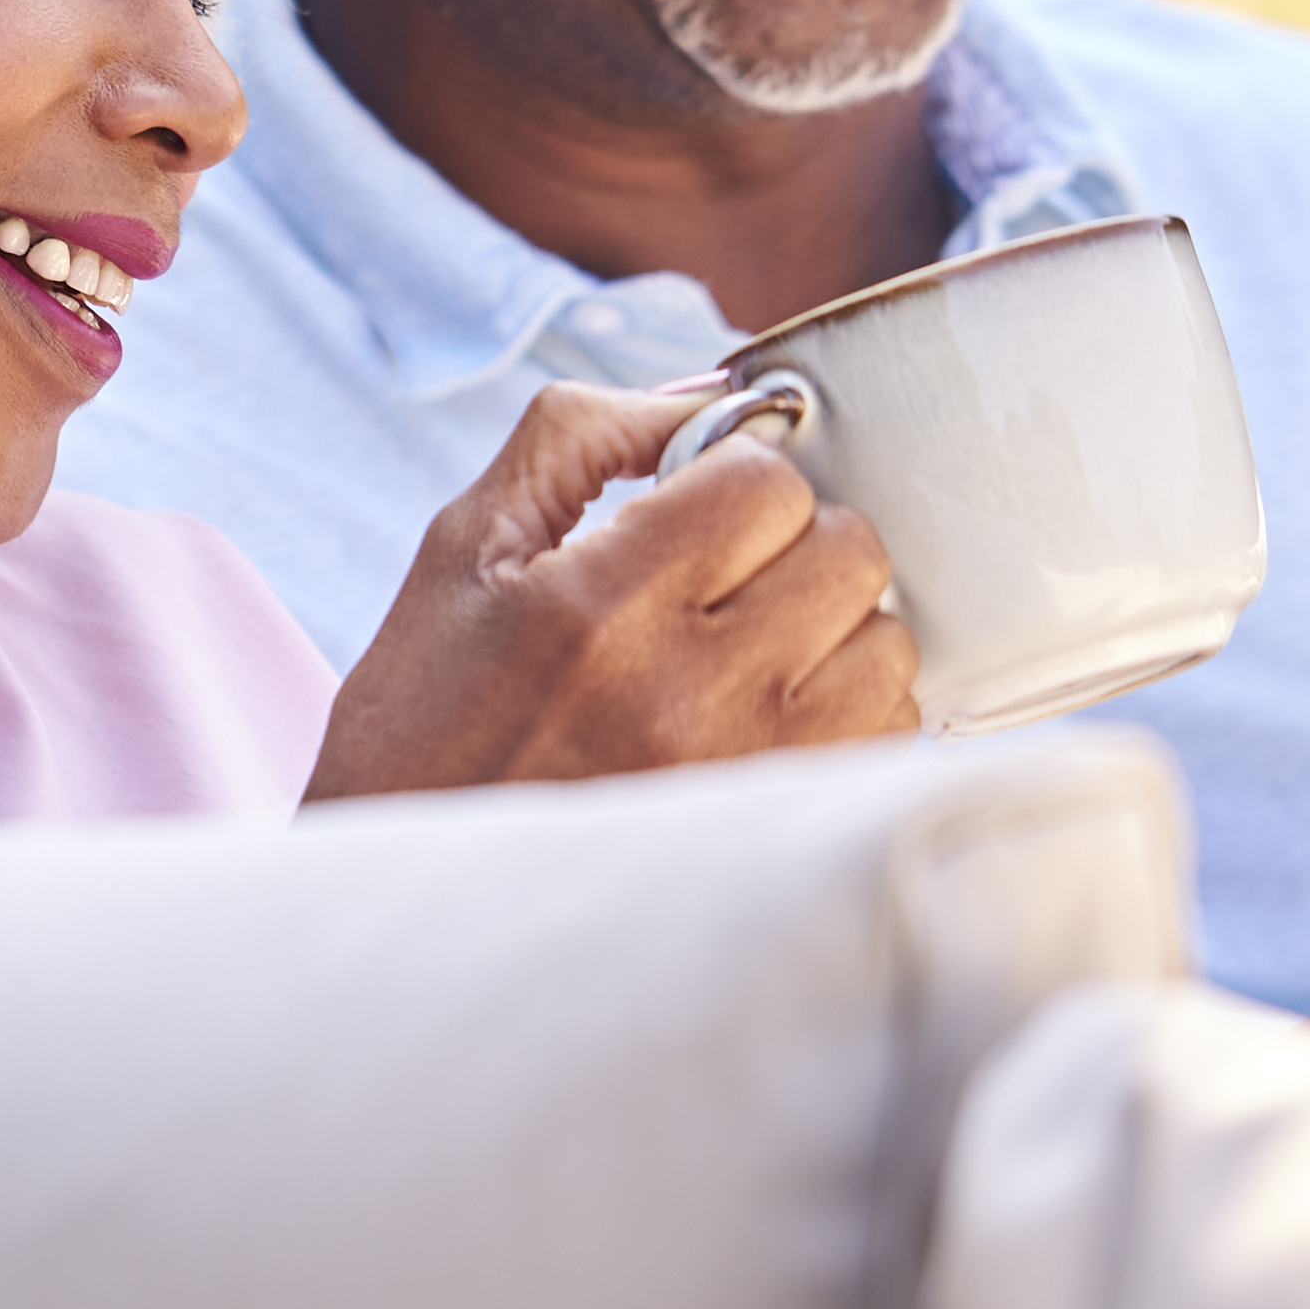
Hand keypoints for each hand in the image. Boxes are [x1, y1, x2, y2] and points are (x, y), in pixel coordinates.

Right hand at [306, 382, 918, 798]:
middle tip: (723, 573)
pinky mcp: (785, 832)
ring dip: (832, 624)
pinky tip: (768, 714)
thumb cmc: (428, 722)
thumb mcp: (463, 552)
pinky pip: (892, 731)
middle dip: (793, 539)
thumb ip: (577, 438)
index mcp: (597, 606)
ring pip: (888, 640)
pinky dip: (849, 704)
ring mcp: (749, 772)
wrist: (417, 916)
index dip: (735, 474)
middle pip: (849, 551)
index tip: (691, 505)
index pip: (765, 482)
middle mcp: (686, 692)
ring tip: (748, 649)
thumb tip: (709, 392)